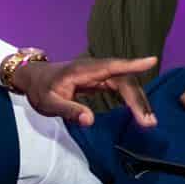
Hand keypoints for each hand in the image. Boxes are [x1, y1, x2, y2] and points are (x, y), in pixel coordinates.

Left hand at [12, 55, 158, 127]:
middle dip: (138, 100)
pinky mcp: (100, 80)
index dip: (132, 64)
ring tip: (148, 121)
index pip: (112, 66)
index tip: (152, 61)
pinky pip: (120, 88)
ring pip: (125, 84)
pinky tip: (139, 112)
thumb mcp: (48, 103)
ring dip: (138, 101)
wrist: (33, 79)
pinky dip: (131, 100)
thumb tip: (89, 120)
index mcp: (83, 69)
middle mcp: (95, 68)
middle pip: (124, 80)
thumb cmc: (40, 89)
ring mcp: (99, 73)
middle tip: (149, 122)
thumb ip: (68, 110)